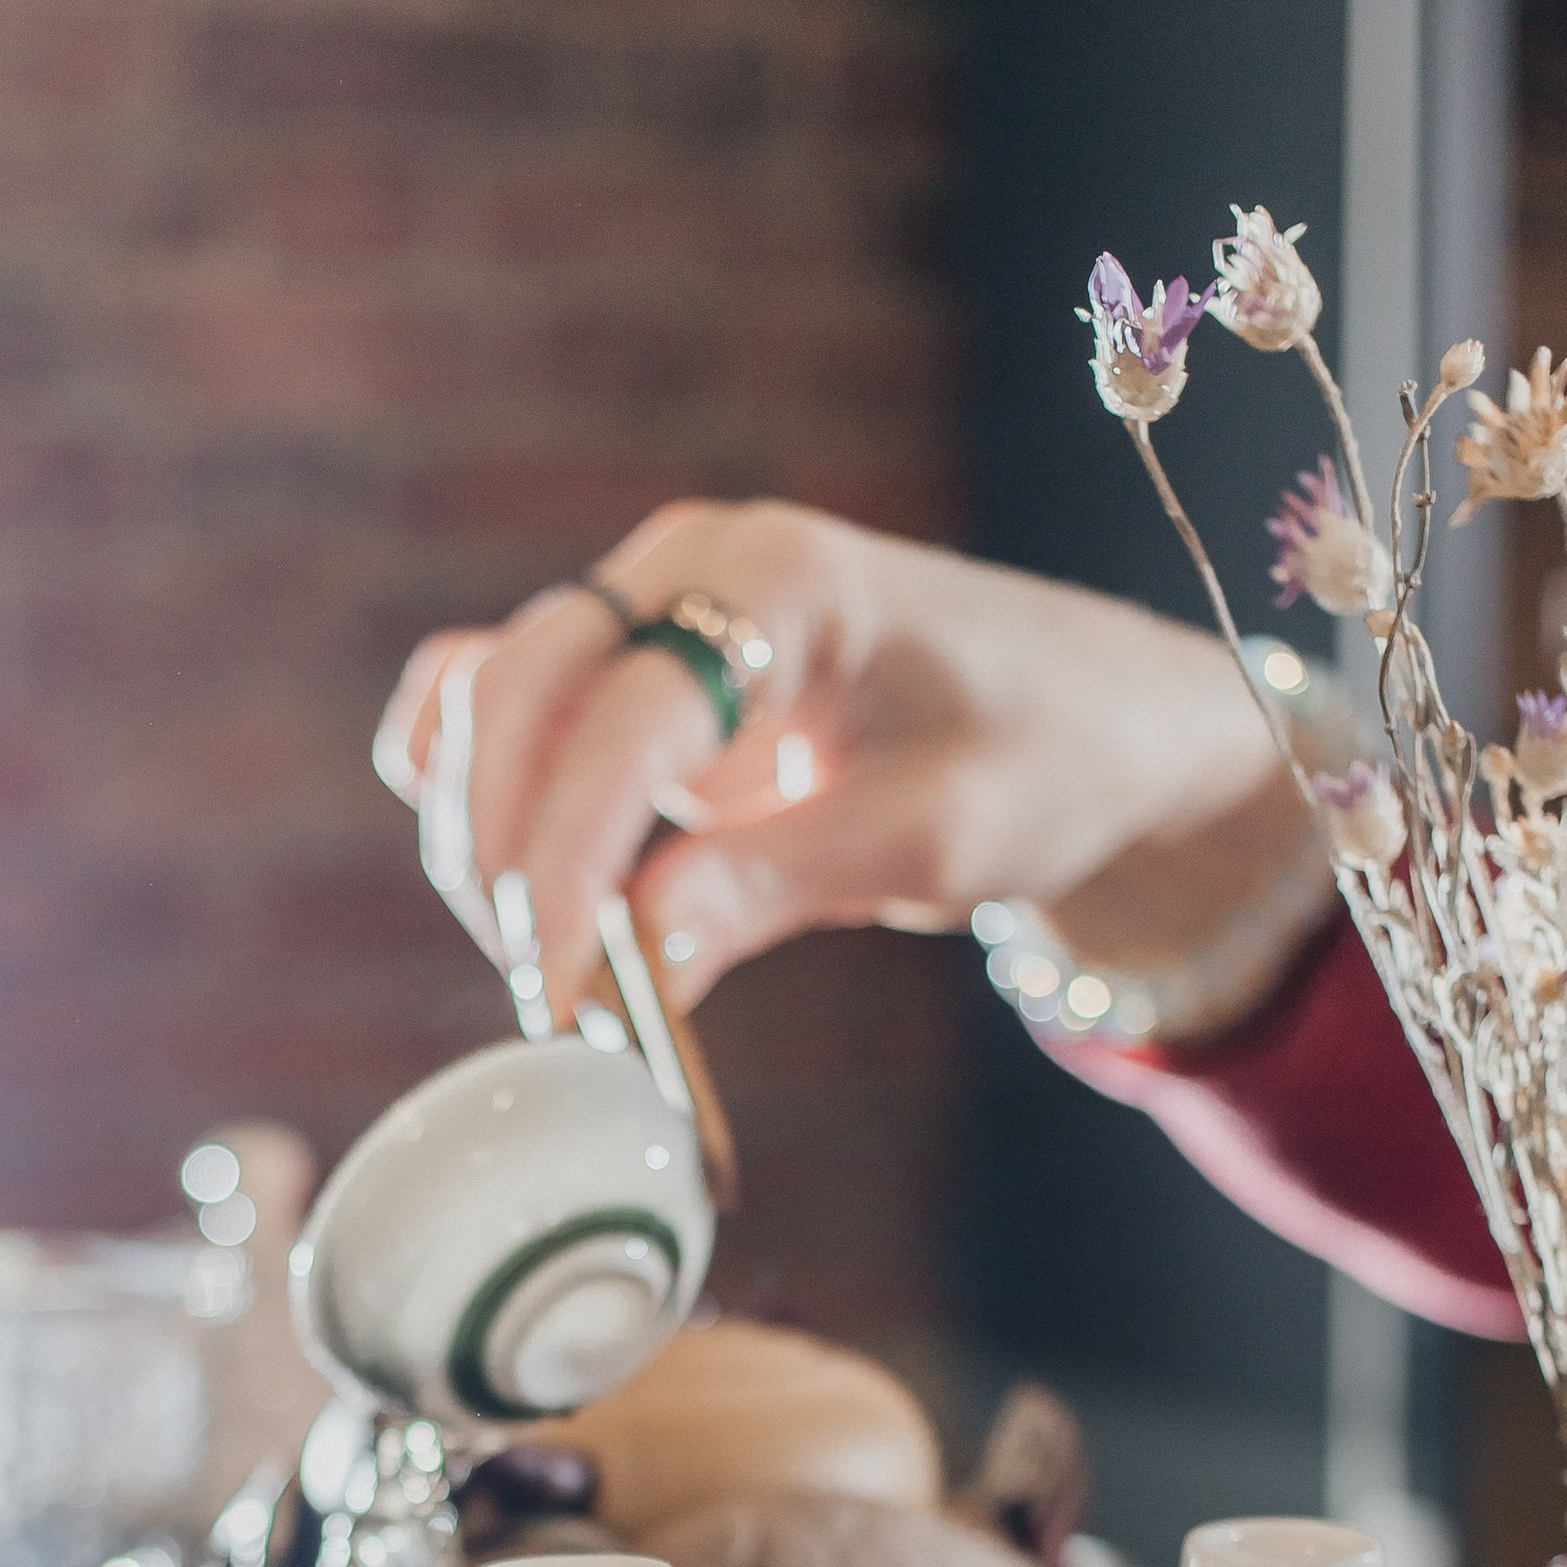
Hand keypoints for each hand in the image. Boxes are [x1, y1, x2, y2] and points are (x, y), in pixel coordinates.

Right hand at [374, 499, 1304, 1025]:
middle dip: (505, 857)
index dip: (567, 862)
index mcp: (779, 579)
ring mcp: (644, 605)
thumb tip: (630, 955)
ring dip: (483, 837)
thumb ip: (774, 883)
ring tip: (557, 965)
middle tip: (549, 1000)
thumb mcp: (934, 836)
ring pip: (482, 704)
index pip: (620, 718)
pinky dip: (476, 795)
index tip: (558, 989)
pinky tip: (529, 890)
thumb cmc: (1039, 756)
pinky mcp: (625, 667)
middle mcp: (688, 566)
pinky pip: (484, 704)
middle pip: (514, 693)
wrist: (1090, 713)